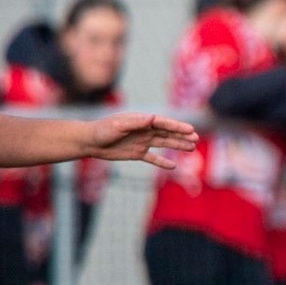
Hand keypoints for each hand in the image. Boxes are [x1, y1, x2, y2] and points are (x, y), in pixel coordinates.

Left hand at [82, 112, 198, 168]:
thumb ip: (136, 122)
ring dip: (177, 145)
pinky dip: (162, 162)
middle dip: (182, 136)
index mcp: (141, 121)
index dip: (177, 127)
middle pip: (167, 133)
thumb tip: (153, 118)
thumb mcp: (118, 125)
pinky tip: (173, 166)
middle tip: (196, 139)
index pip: (163, 124)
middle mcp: (144, 131)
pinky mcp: (137, 153)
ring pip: (164, 144)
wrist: (89, 142)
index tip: (190, 130)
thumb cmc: (102, 130)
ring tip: (192, 148)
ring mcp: (142, 142)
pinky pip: (153, 158)